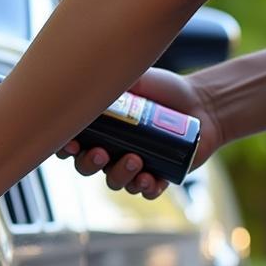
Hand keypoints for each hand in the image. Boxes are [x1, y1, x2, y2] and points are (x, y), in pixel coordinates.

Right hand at [56, 67, 224, 198]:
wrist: (200, 102)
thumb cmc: (163, 89)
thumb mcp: (134, 78)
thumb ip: (110, 80)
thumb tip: (85, 74)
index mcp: (98, 128)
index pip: (71, 143)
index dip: (65, 148)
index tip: (70, 143)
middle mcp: (110, 150)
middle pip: (87, 166)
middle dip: (89, 163)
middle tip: (101, 153)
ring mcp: (133, 166)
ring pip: (115, 181)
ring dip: (120, 175)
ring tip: (135, 160)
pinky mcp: (157, 176)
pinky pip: (145, 191)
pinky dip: (145, 188)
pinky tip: (150, 180)